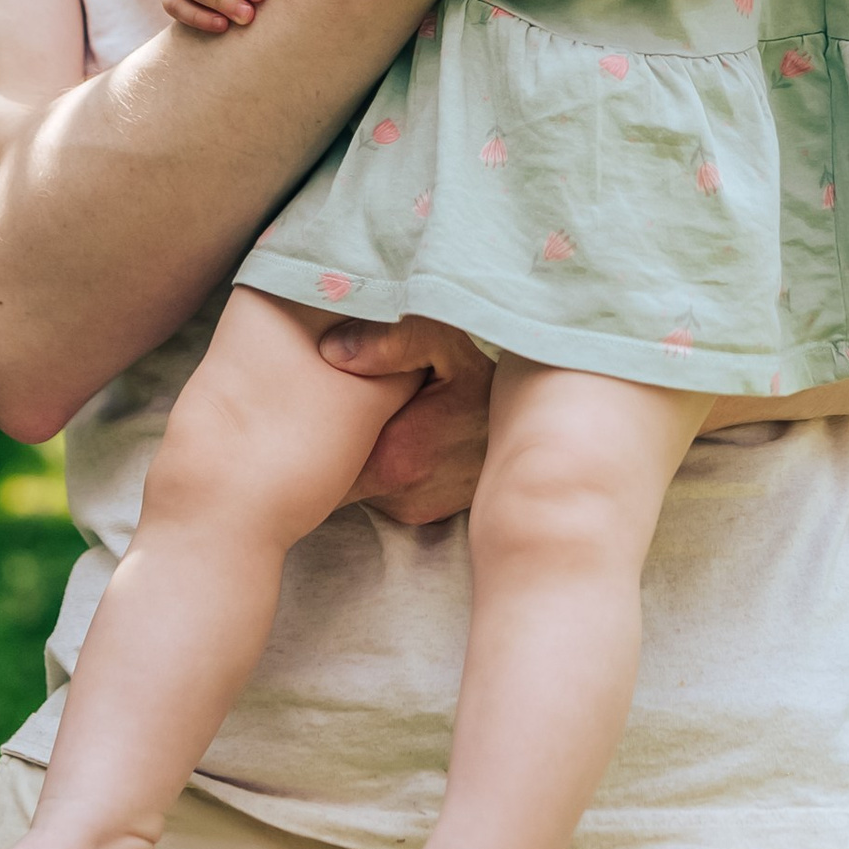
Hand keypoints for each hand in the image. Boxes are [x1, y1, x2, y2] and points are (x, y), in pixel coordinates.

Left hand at [318, 312, 494, 522]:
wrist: (551, 422)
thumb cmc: (495, 372)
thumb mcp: (446, 336)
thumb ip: (389, 340)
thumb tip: (332, 352)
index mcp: (398, 460)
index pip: (322, 466)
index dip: (305, 434)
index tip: (297, 408)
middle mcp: (404, 498)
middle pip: (338, 472)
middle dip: (331, 441)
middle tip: (328, 399)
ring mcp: (418, 509)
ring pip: (361, 480)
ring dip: (360, 450)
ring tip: (371, 410)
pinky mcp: (428, 511)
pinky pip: (386, 487)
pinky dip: (384, 462)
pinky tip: (398, 428)